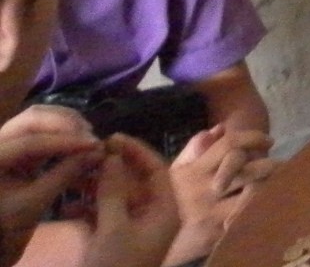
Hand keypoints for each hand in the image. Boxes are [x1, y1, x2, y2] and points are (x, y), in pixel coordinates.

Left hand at [0, 108, 102, 262]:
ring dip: (65, 122)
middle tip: (90, 135)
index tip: (93, 144)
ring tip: (87, 135)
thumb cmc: (7, 224)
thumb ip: (64, 176)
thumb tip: (98, 152)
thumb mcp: (34, 204)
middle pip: (32, 118)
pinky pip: (40, 127)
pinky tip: (78, 140)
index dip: (63, 141)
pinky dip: (61, 130)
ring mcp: (6, 140)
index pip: (30, 142)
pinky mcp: (17, 144)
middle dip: (64, 123)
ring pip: (37, 117)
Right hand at [81, 135, 180, 266]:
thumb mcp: (114, 227)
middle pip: (137, 183)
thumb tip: (112, 157)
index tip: (112, 138)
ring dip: (98, 188)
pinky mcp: (116, 244)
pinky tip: (70, 206)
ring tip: (77, 176)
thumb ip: (113, 191)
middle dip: (113, 169)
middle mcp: (155, 218)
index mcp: (166, 211)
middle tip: (90, 155)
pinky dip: (90, 210)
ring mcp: (135, 232)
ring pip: (118, 199)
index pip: (156, 170)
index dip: (136, 151)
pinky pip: (106, 218)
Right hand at [167, 127, 273, 262]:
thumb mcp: (176, 171)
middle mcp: (205, 190)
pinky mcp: (220, 231)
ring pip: (253, 192)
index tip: (269, 140)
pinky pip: (249, 215)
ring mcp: (213, 212)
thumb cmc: (172, 199)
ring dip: (270, 184)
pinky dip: (262, 205)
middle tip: (280, 164)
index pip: (229, 145)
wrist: (157, 241)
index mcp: (195, 171)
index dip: (253, 137)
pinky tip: (270, 200)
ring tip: (279, 180)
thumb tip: (218, 130)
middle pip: (247, 169)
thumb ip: (194, 149)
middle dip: (269, 164)